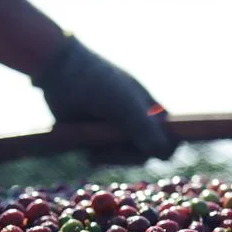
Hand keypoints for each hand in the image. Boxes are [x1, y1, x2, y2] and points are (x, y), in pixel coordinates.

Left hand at [33, 36, 178, 162]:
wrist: (60, 72)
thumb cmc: (98, 82)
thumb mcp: (125, 104)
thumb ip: (144, 128)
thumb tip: (163, 154)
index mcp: (151, 111)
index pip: (171, 136)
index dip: (167, 146)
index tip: (156, 152)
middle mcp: (136, 123)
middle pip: (146, 154)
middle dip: (130, 156)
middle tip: (112, 151)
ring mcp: (115, 132)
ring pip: (124, 159)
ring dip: (111, 157)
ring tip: (95, 148)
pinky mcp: (96, 139)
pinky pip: (104, 158)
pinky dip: (98, 156)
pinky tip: (87, 147)